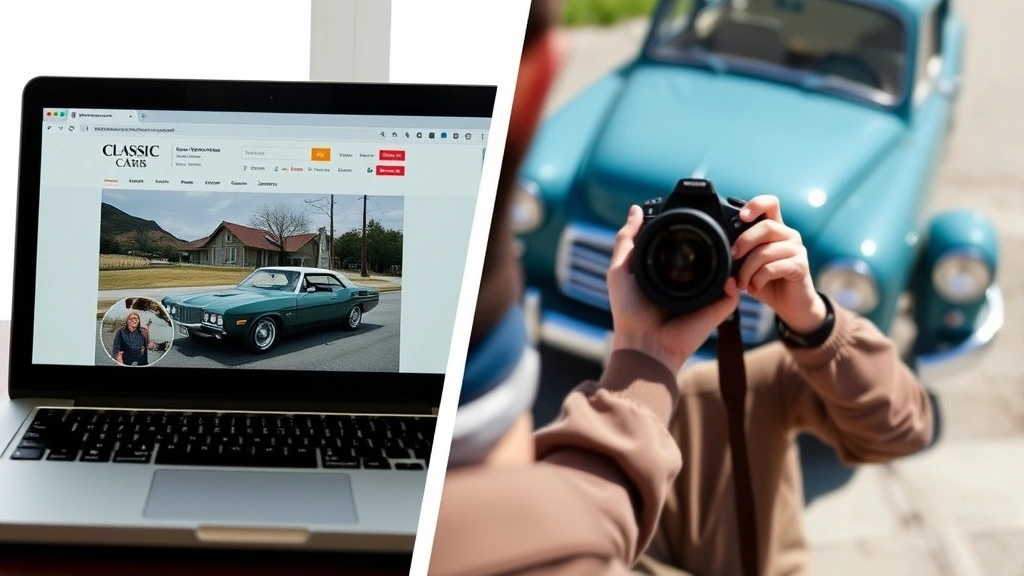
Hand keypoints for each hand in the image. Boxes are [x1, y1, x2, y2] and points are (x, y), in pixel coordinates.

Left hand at [607, 205, 740, 373]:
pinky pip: (733, 294)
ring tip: (732, 246)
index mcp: (668, 273)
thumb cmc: (629, 311)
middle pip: (708, 257)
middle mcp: (688, 283)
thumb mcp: (621, 270)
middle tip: (719, 229)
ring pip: (727, 272)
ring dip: (732, 259)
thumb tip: (635, 209)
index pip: (685, 249)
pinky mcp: (717, 311)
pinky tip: (727, 277)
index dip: (689, 234)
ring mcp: (705, 297)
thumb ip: (627, 240)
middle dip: (716, 243)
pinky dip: (733, 284)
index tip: (690, 220)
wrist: (644, 342)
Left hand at [732, 195, 826, 333]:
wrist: (789, 304)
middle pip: (765, 226)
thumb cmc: (766, 281)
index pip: (770, 204)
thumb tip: (720, 250)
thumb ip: (739, 253)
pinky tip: (754, 287)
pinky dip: (758, 280)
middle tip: (733, 258)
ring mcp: (797, 249)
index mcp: (775, 229)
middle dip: (744, 242)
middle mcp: (788, 234)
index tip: (742, 216)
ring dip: (747, 270)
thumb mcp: (748, 265)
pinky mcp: (800, 265)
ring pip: (765, 251)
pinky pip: (773, 268)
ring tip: (742, 283)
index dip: (756, 204)